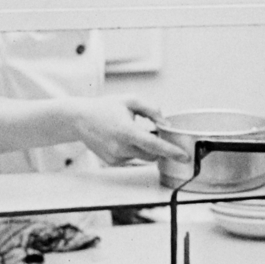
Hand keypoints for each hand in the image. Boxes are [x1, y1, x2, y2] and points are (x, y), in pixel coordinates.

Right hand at [68, 96, 187, 166]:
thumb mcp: (130, 100)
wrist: (80, 119)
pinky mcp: (113, 162)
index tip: (184, 156)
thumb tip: (165, 123)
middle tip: (154, 133)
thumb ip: (151, 110)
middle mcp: (121, 147)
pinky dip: (132, 150)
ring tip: (130, 131)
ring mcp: (116, 157)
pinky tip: (121, 139)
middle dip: (158, 147)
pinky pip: (131, 158)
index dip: (171, 151)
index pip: (154, 145)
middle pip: (152, 154)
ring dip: (144, 147)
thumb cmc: (105, 108)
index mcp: (127, 131)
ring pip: (142, 157)